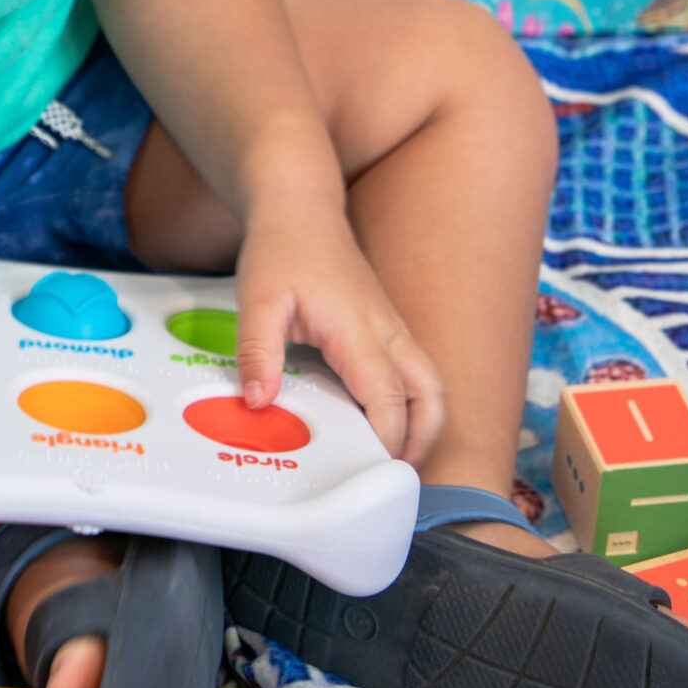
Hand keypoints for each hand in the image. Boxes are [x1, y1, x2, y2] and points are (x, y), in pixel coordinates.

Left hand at [235, 209, 443, 466]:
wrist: (300, 210)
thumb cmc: (281, 251)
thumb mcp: (257, 299)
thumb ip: (258, 351)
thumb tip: (257, 403)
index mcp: (357, 329)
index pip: (388, 395)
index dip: (387, 437)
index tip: (373, 471)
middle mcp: (386, 331)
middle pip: (431, 394)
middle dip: (423, 439)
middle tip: (395, 477)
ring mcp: (391, 328)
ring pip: (430, 382)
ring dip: (424, 423)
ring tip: (394, 459)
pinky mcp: (387, 328)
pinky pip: (413, 371)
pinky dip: (411, 403)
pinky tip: (379, 423)